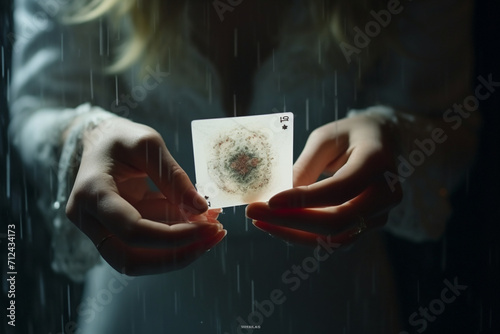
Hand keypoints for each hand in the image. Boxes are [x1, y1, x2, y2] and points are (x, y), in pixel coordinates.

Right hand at [66, 117, 225, 274]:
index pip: (133, 231)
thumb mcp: (148, 144)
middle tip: (213, 237)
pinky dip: (177, 236)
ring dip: (180, 250)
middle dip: (177, 255)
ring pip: (141, 259)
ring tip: (214, 228)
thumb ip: (173, 176)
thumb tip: (201, 209)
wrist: (100, 140)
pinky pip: (149, 243)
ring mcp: (102, 229)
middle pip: (131, 261)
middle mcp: (90, 219)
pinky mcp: (119, 231)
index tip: (209, 226)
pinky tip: (203, 221)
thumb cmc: (121, 137)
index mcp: (92, 194)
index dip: (174, 236)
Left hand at [246, 113, 401, 245]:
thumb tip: (276, 196)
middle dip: (290, 221)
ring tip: (259, 220)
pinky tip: (277, 224)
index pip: (340, 189)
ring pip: (333, 238)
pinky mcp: (366, 226)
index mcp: (377, 162)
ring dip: (292, 233)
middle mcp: (385, 194)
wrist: (381, 142)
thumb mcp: (325, 139)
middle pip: (337, 221)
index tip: (269, 201)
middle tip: (253, 213)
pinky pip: (332, 239)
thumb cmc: (349, 135)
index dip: (303, 200)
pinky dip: (302, 235)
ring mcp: (379, 215)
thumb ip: (305, 166)